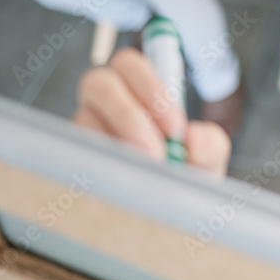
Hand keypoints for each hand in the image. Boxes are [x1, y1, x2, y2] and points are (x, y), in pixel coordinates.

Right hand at [73, 48, 230, 175]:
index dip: (150, 88)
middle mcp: (105, 105)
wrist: (167, 215)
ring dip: (117, 145)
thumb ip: (210, 144)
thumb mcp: (207, 159)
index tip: (176, 128)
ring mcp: (83, 132)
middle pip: (98, 83)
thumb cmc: (184, 176)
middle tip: (157, 151)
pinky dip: (100, 168)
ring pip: (83, 121)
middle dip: (129, 116)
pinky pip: (73, 156)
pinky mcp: (69, 160)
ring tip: (145, 172)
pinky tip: (122, 185)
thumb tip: (192, 137)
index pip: (129, 64)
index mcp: (137, 91)